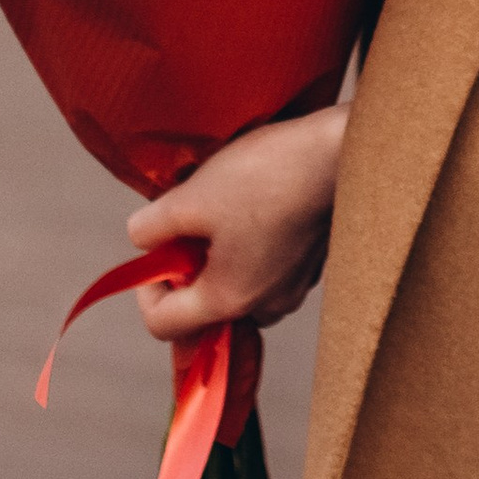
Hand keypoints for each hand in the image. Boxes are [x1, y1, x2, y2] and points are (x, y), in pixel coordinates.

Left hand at [128, 108, 347, 340]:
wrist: (337, 152)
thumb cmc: (266, 177)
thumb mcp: (190, 197)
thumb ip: (150, 227)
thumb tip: (141, 238)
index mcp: (229, 300)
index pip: (163, 326)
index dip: (146, 289)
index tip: (156, 250)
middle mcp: (265, 305)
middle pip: (205, 308)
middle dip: (188, 270)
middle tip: (191, 224)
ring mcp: (294, 287)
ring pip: (238, 286)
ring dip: (221, 257)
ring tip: (225, 209)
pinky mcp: (312, 263)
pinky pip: (267, 268)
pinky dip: (252, 246)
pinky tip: (256, 203)